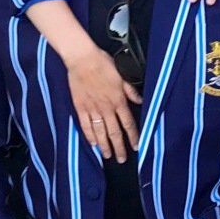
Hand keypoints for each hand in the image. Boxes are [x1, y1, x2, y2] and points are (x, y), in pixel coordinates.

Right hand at [67, 45, 141, 162]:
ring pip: (100, 132)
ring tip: (107, 156)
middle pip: (114, 132)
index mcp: (118, 101)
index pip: (128, 123)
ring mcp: (92, 109)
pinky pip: (86, 125)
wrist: (82, 59)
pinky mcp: (80, 107)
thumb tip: (139, 101)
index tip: (136, 147)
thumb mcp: (122, 75)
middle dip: (119, 147)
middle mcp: (106, 108)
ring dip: (105, 146)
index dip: (133, 136)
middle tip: (122, 159)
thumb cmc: (103, 64)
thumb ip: (130, 91)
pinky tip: (93, 144)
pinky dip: (89, 136)